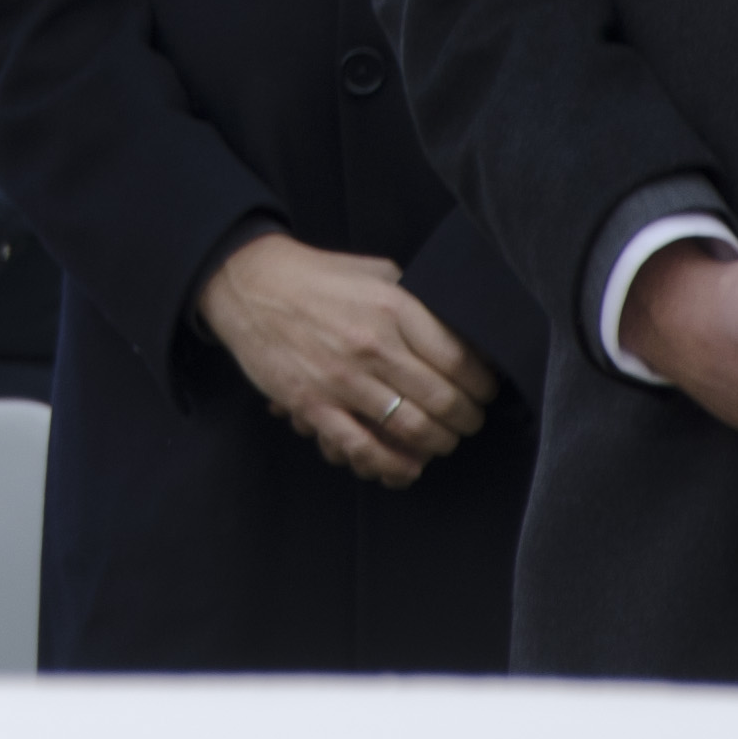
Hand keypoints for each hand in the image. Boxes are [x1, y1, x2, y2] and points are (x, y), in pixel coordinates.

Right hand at [194, 230, 491, 487]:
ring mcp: (341, 379)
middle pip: (442, 399)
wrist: (250, 285)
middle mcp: (372, 345)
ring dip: (438, 443)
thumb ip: (416, 298)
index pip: (458, 359)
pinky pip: (362, 448)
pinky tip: (408, 467)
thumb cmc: (318, 277)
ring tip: (443, 441)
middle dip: (467, 420)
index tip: (486, 392)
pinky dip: (393, 465)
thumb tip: (459, 328)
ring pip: (411, 428)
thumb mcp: (376, 271)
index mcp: (393, 307)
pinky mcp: (313, 405)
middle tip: (470, 422)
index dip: (482, 385)